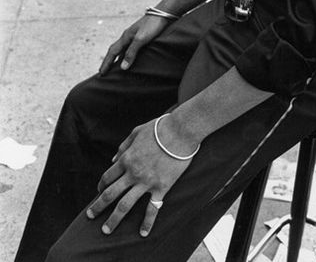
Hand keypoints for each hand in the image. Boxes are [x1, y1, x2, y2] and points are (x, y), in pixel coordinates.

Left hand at [86, 118, 192, 236]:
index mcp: (126, 158)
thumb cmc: (160, 128)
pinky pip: (152, 209)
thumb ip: (124, 145)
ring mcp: (146, 182)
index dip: (101, 185)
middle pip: (110, 194)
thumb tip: (114, 159)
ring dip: (114, 219)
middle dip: (98, 206)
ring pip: (125, 205)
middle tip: (90, 216)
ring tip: (106, 230)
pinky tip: (143, 233)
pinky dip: (147, 222)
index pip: (108, 177)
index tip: (99, 191)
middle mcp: (133, 173)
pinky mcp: (161, 188)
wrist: (181, 131)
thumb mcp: (137, 132)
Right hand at [99, 14, 169, 74]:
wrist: (163, 14)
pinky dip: (126, 55)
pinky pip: (129, 48)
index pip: (112, 52)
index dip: (106, 63)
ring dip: (117, 58)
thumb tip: (122, 67)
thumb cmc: (152, 25)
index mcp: (125, 37)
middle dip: (109, 61)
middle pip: (114, 50)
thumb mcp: (141, 39)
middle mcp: (127, 36)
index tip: (101, 74)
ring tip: (114, 68)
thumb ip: (132, 52)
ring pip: (122, 49)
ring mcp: (134, 35)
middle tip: (103, 72)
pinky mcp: (141, 36)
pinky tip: (130, 58)